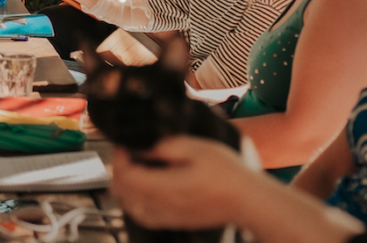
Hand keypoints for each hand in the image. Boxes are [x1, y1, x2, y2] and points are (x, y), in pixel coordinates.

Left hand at [112, 136, 255, 229]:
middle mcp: (163, 206)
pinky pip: (144, 216)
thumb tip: (141, 147)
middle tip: (126, 153)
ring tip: (132, 168)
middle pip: (123, 192)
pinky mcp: (175, 222)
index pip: (126, 176)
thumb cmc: (227, 172)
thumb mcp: (195, 147)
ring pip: (130, 206)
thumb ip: (164, 146)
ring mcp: (169, 217)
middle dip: (118, 169)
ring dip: (125, 186)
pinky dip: (135, 201)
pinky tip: (143, 188)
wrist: (248, 200)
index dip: (119, 158)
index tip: (124, 144)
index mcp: (166, 187)